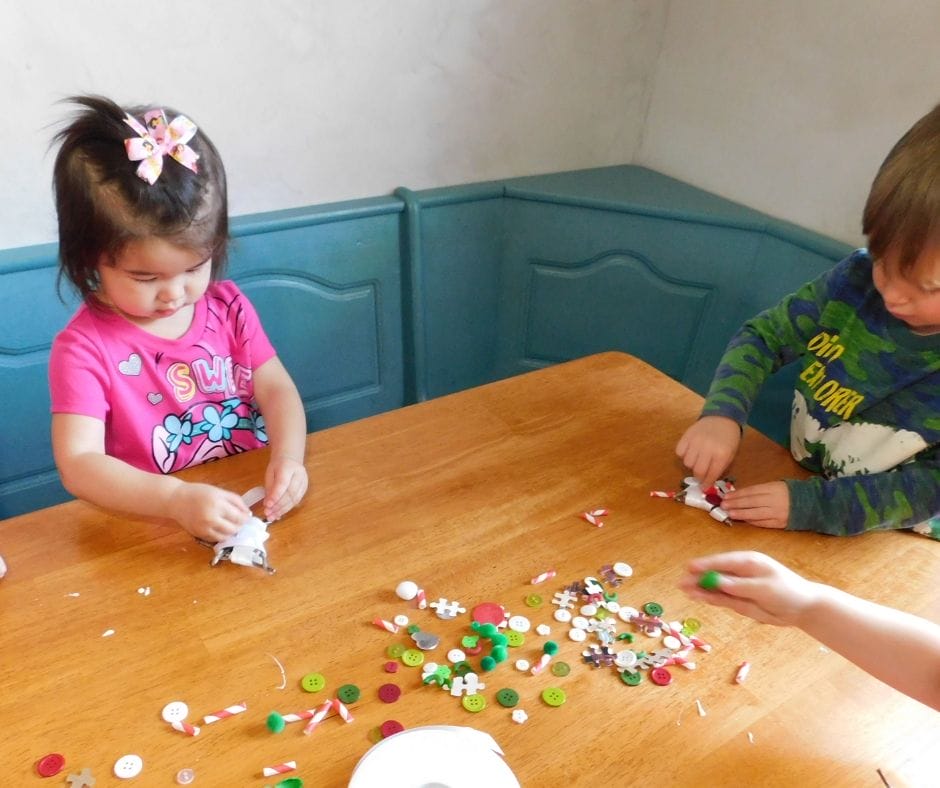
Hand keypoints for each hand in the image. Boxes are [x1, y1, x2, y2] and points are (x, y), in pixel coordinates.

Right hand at [168, 482, 251, 541]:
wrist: (176, 500)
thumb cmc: (199, 493)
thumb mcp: (219, 492)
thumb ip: (236, 501)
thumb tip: (248, 513)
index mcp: (217, 504)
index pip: (239, 517)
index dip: (245, 519)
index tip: (247, 517)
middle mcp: (211, 518)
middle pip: (234, 529)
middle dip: (239, 526)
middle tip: (239, 522)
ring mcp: (204, 529)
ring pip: (225, 537)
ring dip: (231, 533)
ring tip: (230, 525)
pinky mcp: (198, 535)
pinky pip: (215, 539)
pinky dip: (221, 535)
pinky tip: (220, 528)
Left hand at [263, 455, 307, 520]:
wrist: (291, 458)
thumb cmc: (278, 466)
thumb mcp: (269, 473)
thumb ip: (269, 488)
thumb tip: (268, 504)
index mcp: (288, 467)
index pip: (283, 483)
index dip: (275, 495)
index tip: (267, 505)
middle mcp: (299, 475)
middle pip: (290, 493)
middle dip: (278, 505)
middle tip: (268, 513)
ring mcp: (304, 482)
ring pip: (295, 499)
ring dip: (283, 510)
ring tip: (272, 516)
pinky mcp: (305, 489)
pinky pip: (297, 501)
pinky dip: (287, 508)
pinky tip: (279, 513)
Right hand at [675, 416, 740, 488]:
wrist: (722, 418)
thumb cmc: (728, 439)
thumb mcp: (730, 454)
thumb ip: (719, 468)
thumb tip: (708, 482)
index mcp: (721, 454)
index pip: (711, 474)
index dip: (707, 484)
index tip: (704, 488)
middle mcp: (707, 448)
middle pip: (697, 471)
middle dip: (699, 478)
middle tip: (700, 477)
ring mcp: (695, 441)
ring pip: (687, 462)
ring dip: (691, 465)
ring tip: (697, 461)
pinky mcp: (686, 436)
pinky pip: (679, 452)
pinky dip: (683, 455)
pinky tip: (690, 452)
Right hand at [678, 551, 818, 626]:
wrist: (802, 608)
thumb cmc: (787, 591)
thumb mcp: (764, 588)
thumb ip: (740, 586)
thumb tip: (718, 581)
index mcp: (748, 562)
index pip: (722, 562)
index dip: (705, 564)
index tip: (689, 567)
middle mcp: (740, 573)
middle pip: (715, 574)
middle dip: (698, 578)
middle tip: (681, 582)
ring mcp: (739, 587)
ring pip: (716, 587)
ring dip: (701, 588)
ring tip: (684, 590)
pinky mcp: (740, 600)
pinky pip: (722, 598)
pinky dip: (709, 598)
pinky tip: (697, 597)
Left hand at [722, 481, 789, 527]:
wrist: (810, 503)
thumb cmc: (788, 492)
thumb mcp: (775, 485)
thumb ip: (759, 490)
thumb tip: (739, 494)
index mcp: (773, 488)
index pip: (751, 491)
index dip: (737, 494)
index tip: (726, 496)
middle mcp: (775, 501)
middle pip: (752, 502)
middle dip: (736, 504)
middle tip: (723, 505)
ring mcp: (777, 513)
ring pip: (756, 514)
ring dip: (741, 514)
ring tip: (730, 514)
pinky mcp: (780, 524)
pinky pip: (763, 523)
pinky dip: (752, 521)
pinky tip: (743, 520)